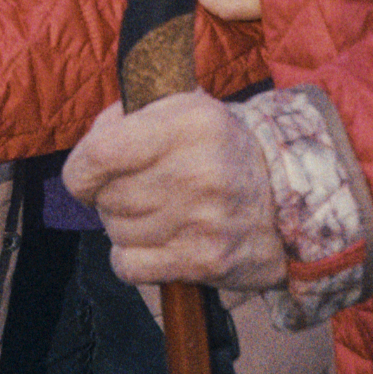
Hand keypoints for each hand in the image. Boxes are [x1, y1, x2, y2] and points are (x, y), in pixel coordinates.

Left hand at [63, 92, 286, 290]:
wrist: (292, 199)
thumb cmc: (225, 149)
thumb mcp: (190, 107)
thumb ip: (134, 115)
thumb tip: (90, 144)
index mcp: (189, 123)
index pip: (100, 153)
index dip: (80, 168)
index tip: (87, 173)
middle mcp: (196, 171)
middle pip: (106, 197)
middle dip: (109, 195)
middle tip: (137, 189)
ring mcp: (201, 221)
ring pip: (115, 232)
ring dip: (124, 225)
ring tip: (155, 212)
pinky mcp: (203, 262)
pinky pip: (129, 266)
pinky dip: (131, 257)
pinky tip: (154, 242)